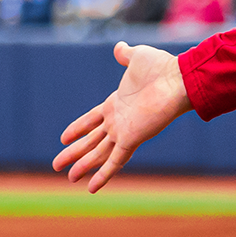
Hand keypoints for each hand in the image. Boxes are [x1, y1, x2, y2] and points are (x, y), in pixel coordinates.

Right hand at [53, 42, 191, 192]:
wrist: (178, 79)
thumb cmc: (160, 68)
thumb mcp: (137, 58)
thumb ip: (126, 55)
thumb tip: (120, 48)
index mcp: (116, 103)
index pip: (91, 120)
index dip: (77, 129)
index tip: (64, 138)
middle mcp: (118, 121)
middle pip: (90, 141)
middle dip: (74, 153)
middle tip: (57, 165)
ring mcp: (123, 132)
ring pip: (98, 153)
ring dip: (83, 166)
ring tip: (68, 178)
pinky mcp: (131, 139)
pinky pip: (114, 161)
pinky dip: (103, 175)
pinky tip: (91, 188)